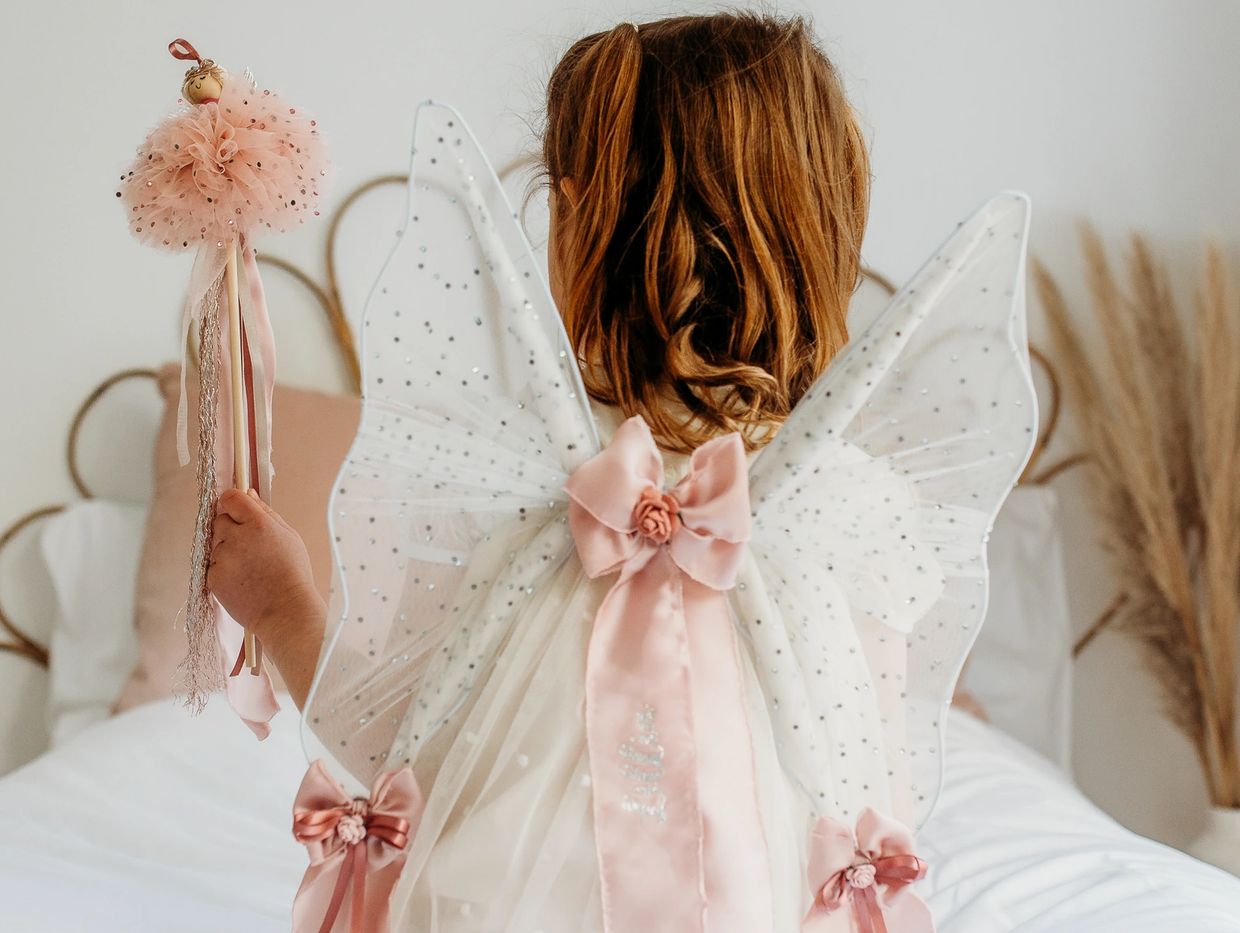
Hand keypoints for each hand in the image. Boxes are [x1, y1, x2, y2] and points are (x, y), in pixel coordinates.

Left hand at [208, 488, 320, 641]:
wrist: (285, 611)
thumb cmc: (293, 574)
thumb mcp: (289, 537)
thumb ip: (266, 512)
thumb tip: (248, 493)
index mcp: (259, 524)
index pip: (231, 498)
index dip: (233, 502)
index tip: (236, 510)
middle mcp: (238, 538)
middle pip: (219, 520)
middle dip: (231, 530)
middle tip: (249, 547)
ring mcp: (224, 559)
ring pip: (215, 545)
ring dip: (227, 552)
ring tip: (249, 569)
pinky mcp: (214, 578)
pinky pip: (212, 566)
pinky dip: (224, 571)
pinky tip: (242, 581)